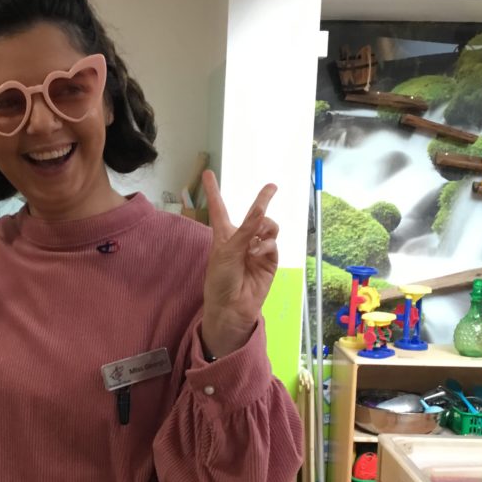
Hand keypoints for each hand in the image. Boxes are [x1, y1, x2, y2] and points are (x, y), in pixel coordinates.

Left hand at [200, 171, 278, 357]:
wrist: (231, 307)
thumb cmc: (220, 280)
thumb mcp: (227, 251)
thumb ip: (245, 230)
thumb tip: (261, 210)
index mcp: (224, 235)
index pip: (219, 209)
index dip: (213, 191)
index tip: (208, 173)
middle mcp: (241, 239)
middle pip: (254, 214)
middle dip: (263, 199)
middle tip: (272, 187)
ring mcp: (257, 249)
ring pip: (269, 227)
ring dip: (265, 228)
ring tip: (256, 240)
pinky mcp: (270, 261)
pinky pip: (273, 244)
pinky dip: (267, 245)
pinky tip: (257, 252)